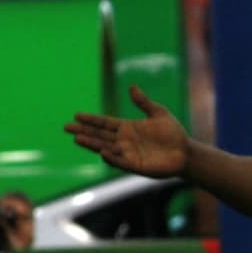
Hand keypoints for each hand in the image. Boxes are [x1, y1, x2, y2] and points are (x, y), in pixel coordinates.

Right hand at [64, 86, 188, 178]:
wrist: (186, 152)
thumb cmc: (173, 133)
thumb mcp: (158, 113)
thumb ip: (144, 102)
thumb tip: (131, 87)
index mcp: (128, 128)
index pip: (105, 123)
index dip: (91, 119)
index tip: (76, 115)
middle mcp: (124, 141)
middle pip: (100, 135)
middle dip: (84, 131)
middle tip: (66, 127)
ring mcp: (129, 153)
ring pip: (105, 147)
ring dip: (92, 143)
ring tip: (77, 138)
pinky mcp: (136, 165)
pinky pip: (120, 161)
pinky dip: (111, 157)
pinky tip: (102, 152)